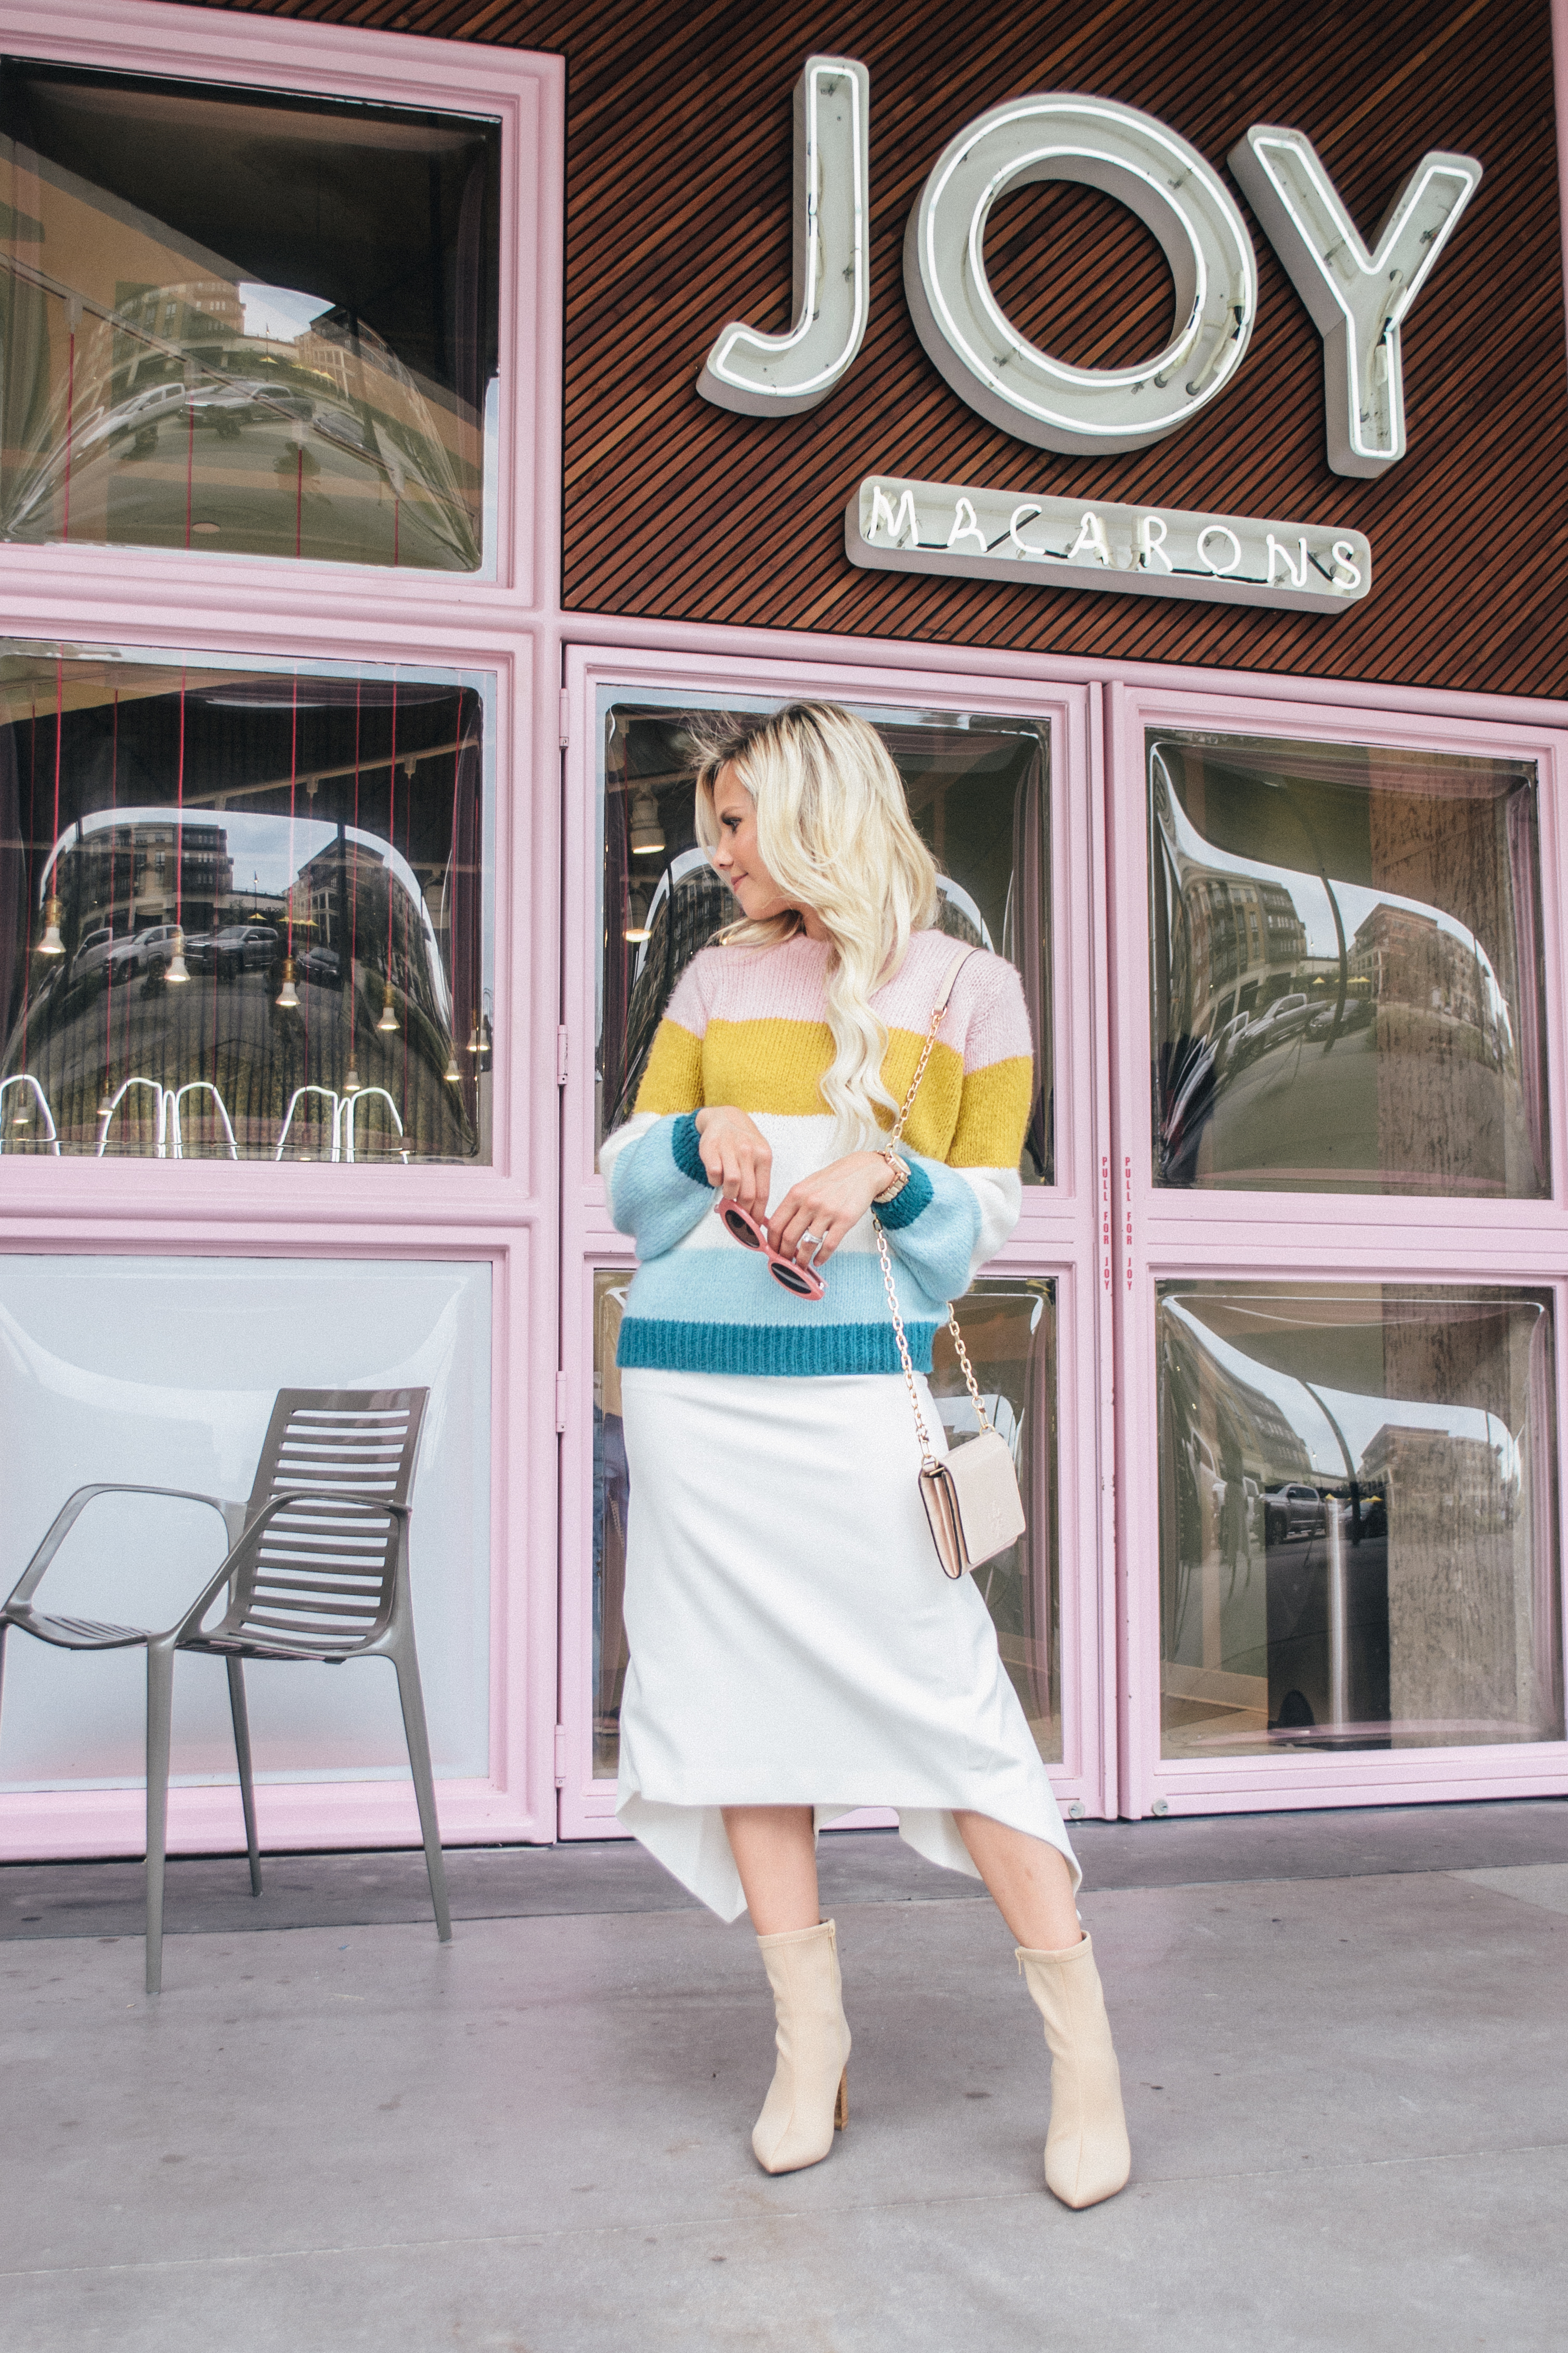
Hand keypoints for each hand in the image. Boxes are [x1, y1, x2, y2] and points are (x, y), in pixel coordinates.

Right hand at [694, 1105, 771, 1218]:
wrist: (724, 1118)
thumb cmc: (744, 1143)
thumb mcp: (758, 1157)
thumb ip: (758, 1181)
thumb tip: (757, 1213)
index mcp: (764, 1156)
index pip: (762, 1193)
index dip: (757, 1214)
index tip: (753, 1226)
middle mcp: (748, 1152)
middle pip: (748, 1193)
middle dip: (742, 1209)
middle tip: (738, 1212)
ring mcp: (729, 1149)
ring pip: (731, 1185)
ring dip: (728, 1194)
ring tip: (727, 1190)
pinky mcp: (711, 1149)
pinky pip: (714, 1175)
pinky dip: (714, 1182)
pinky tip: (717, 1176)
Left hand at [766, 1152, 889, 1267]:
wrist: (862, 1171)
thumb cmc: (833, 1179)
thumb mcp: (807, 1185)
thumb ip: (793, 1204)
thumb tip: (778, 1228)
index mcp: (796, 1194)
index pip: (776, 1224)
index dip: (771, 1242)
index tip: (772, 1251)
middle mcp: (809, 1203)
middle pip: (788, 1237)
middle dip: (784, 1255)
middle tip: (784, 1263)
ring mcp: (827, 1212)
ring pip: (807, 1245)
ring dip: (801, 1261)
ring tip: (801, 1266)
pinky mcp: (845, 1220)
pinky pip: (829, 1245)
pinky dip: (822, 1257)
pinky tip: (818, 1261)